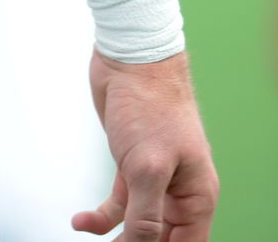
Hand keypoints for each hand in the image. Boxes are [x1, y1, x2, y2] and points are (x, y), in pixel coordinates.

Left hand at [72, 49, 218, 239]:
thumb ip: (145, 215)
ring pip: (138, 223)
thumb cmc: (151, 104)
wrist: (131, 56)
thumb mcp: (148, 167)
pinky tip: (80, 221)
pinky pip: (119, 201)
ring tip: (89, 239)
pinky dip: (101, 215)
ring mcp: (155, 177)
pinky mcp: (131, 163)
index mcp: (197, 195)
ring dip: (116, 237)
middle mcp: (180, 190)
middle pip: (162, 239)